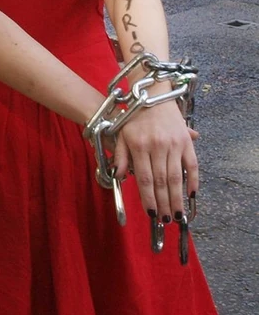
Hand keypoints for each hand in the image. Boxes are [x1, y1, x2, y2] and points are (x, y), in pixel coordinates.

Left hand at [112, 101, 197, 221]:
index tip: (150, 213)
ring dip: (177, 198)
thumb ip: (121, 156)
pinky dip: (193, 180)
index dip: (148, 198)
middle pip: (162, 182)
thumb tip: (120, 176)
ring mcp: (174, 144)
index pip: (144, 179)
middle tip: (165, 220)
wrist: (152, 95)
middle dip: (163, 203)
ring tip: (177, 214)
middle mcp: (157, 146)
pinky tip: (192, 195)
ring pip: (176, 177)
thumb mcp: (121, 135)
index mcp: (139, 146)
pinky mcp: (186, 141)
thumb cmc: (134, 118)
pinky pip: (192, 165)